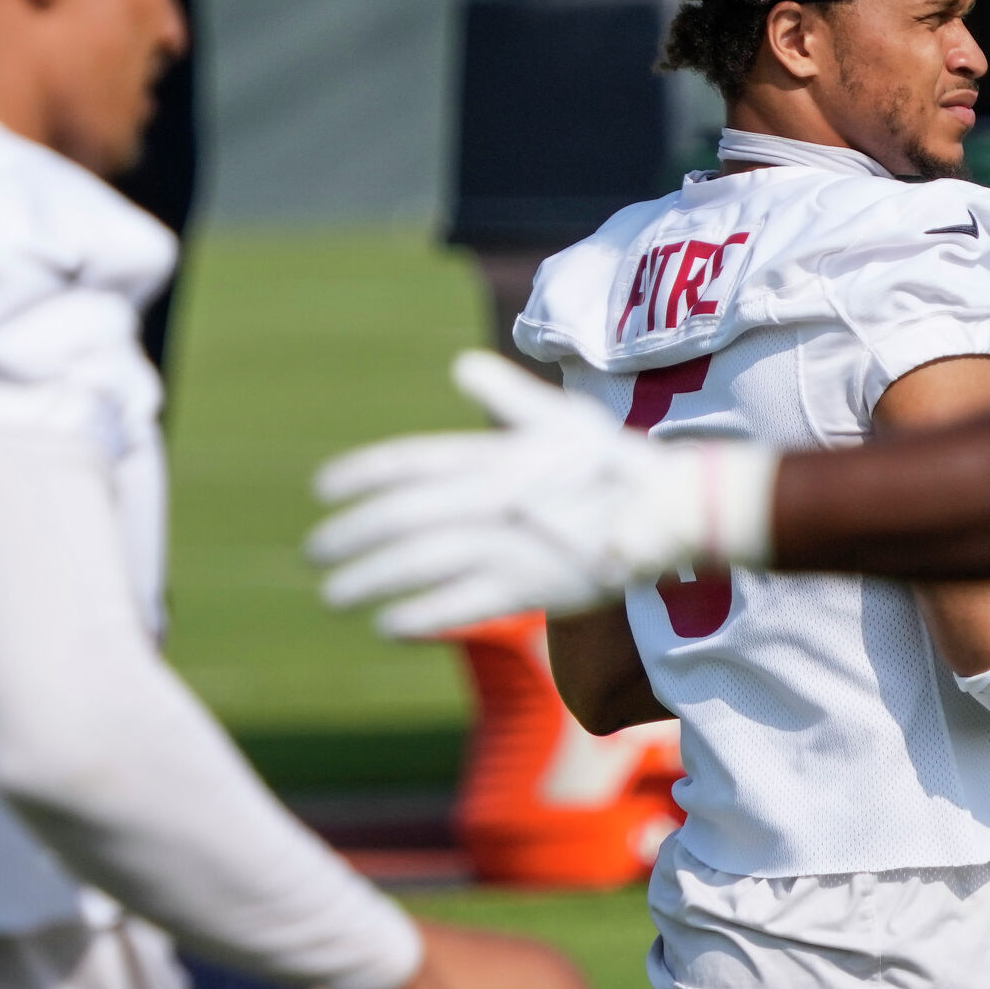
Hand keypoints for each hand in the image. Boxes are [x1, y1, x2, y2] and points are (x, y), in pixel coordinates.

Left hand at [307, 351, 776, 635]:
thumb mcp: (562, 417)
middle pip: (403, 516)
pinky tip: (388, 624)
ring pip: (422, 562)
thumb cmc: (615, 461)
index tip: (323, 487)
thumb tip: (462, 364)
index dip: (361, 472)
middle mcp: (495, 495)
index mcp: (496, 452)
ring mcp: (511, 542)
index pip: (411, 460)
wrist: (674, 511)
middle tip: (315, 549)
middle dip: (351, 533)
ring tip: (334, 594)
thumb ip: (508, 396)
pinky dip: (421, 615)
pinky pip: (463, 604)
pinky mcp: (532, 587)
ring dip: (370, 578)